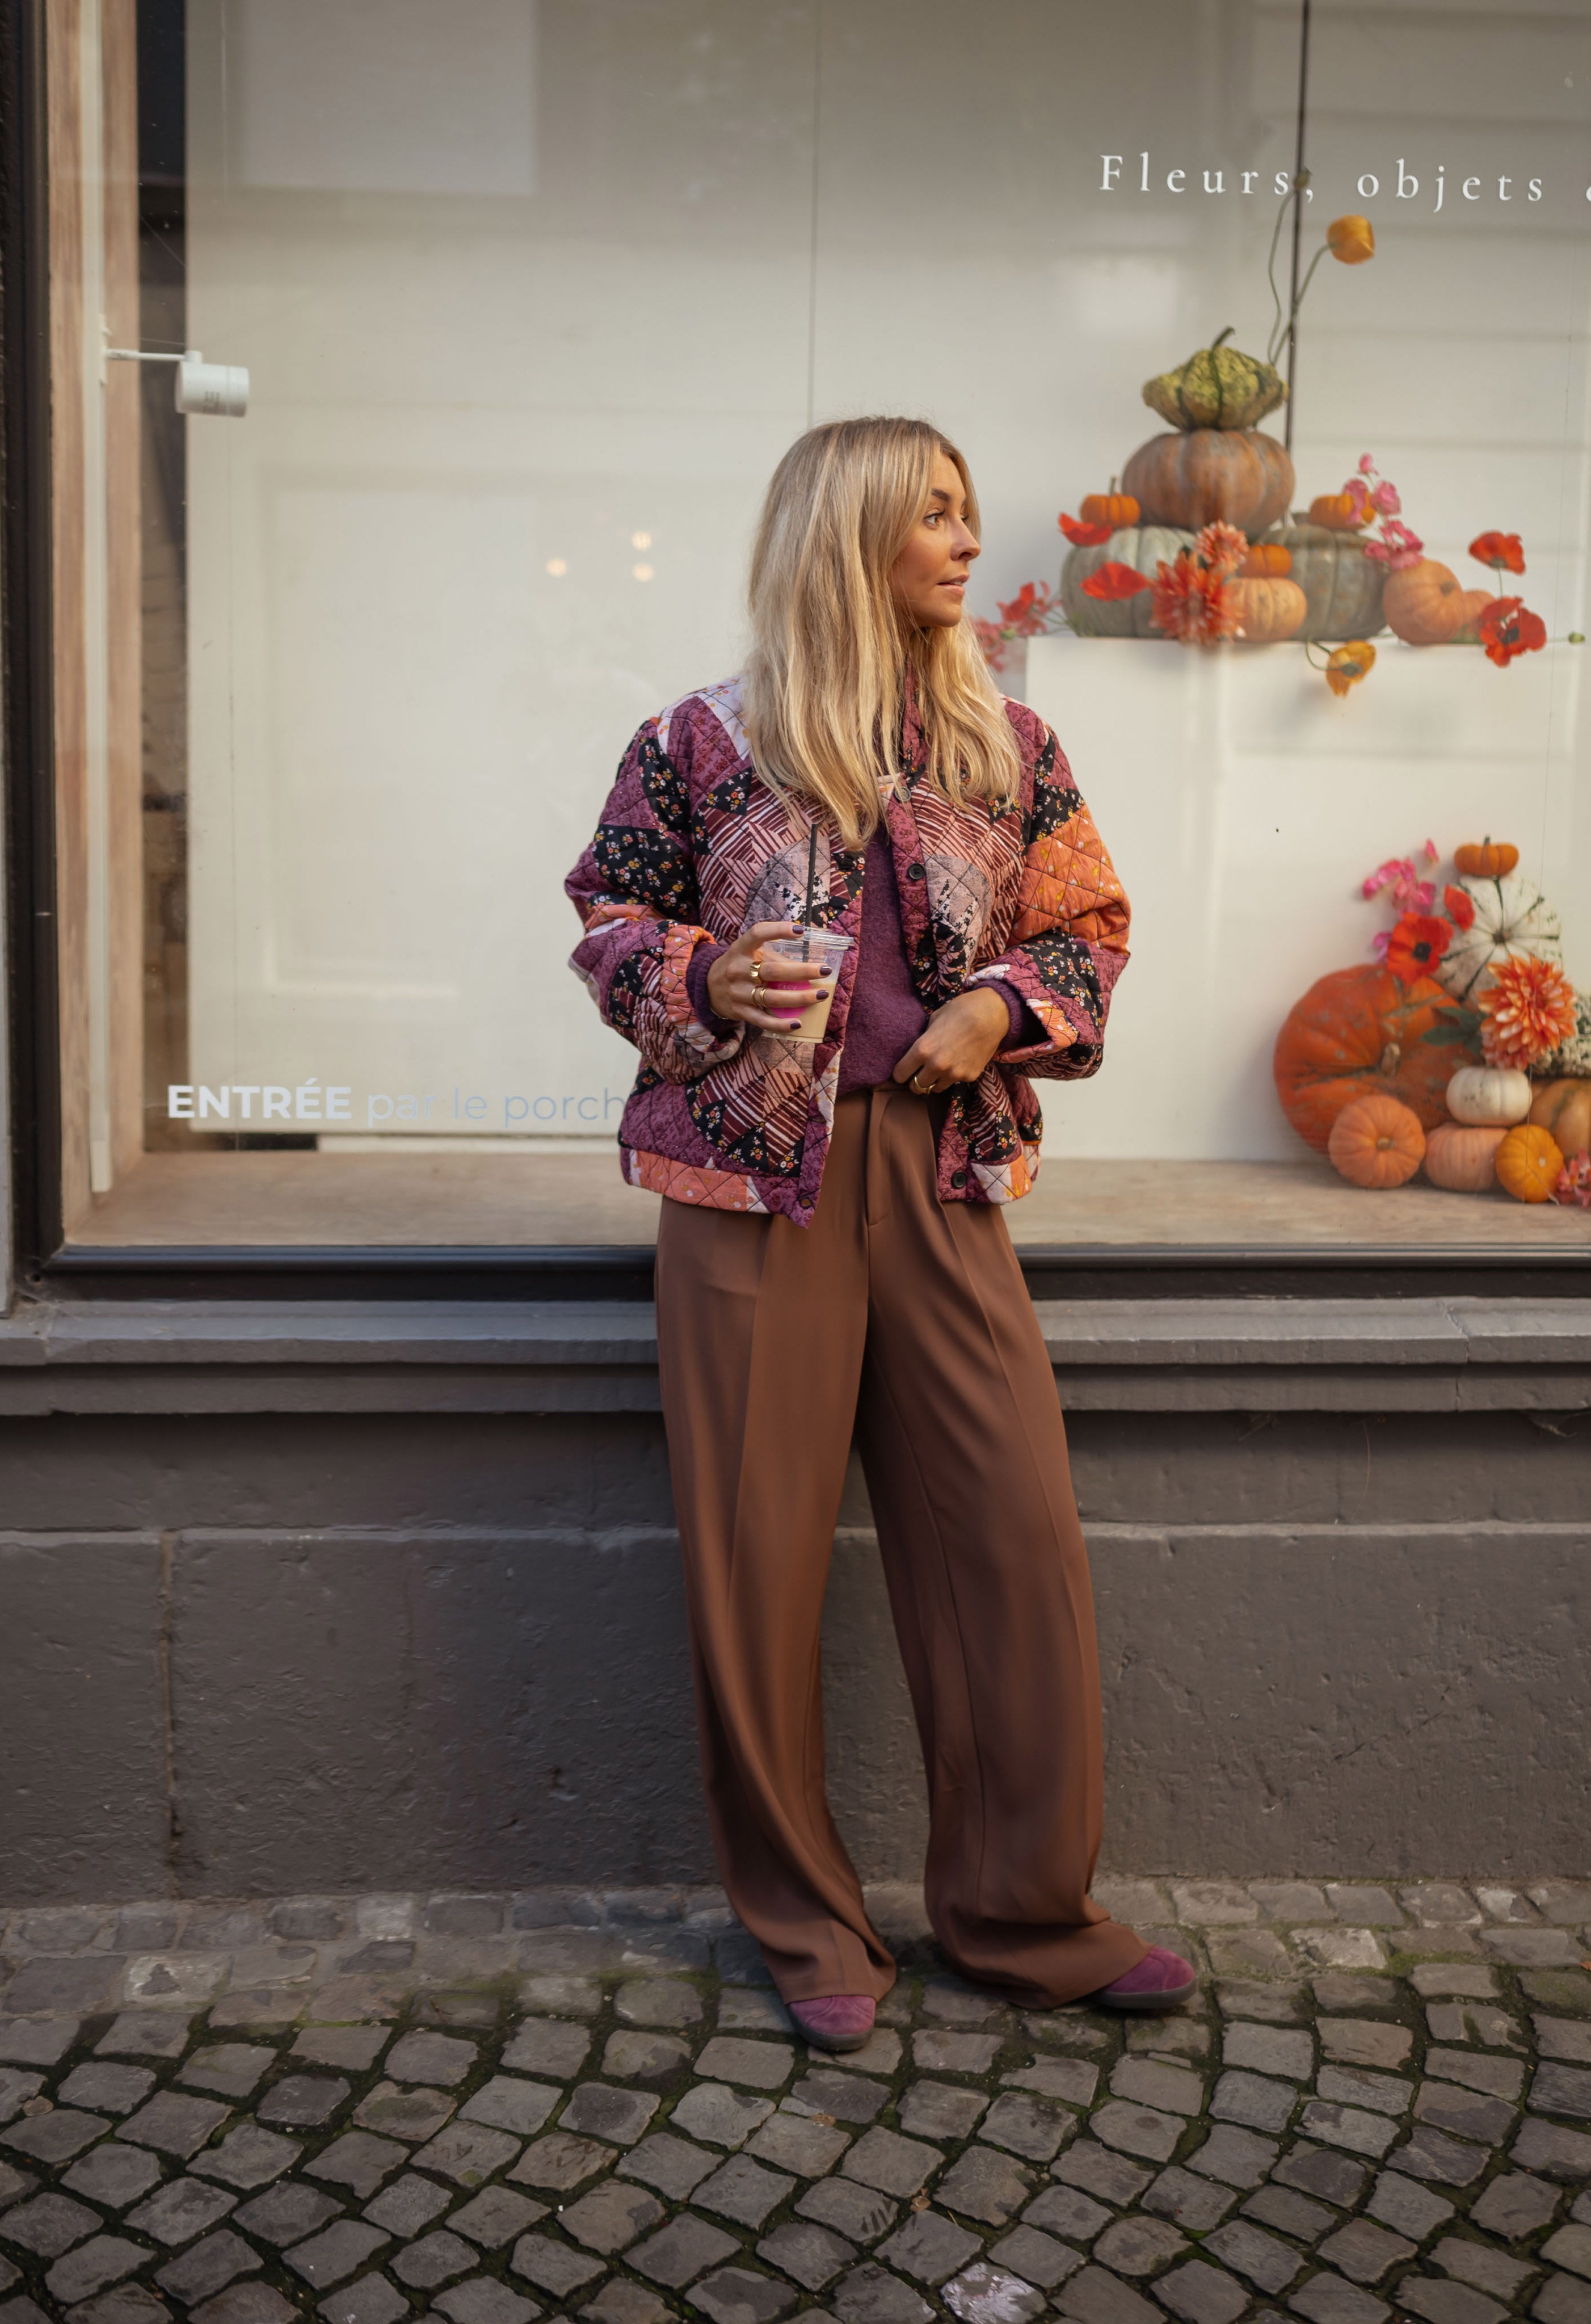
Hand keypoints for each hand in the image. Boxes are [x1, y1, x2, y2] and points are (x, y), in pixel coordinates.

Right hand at [706, 921, 830, 1033]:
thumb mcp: (747, 953)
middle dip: (802, 971)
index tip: (800, 931)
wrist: (708, 988)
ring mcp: (738, 993)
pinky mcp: (740, 1012)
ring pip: (772, 997)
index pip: (757, 934)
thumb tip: (809, 962)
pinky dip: (781, 1024)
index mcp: (740, 949)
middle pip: (773, 970)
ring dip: (799, 997)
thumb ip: (772, 956)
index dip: (778, 930)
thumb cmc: (739, 966)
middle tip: (824, 970)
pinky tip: (798, 1023)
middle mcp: (737, 970)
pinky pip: (763, 1020)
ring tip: (821, 995)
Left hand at [893, 987, 1010, 1094]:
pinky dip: (953, 1076)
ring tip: (938, 1070)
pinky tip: (959, 1062)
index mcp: (922, 1050)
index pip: (900, 1074)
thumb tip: (920, 1049)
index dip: (900, 1072)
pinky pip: (955, 1082)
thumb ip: (924, 1038)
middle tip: (920, 1073)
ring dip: (933, 1082)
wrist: (993, 1014)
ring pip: (935, 1088)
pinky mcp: (970, 1077)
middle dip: (915, 1080)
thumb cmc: (961, 1010)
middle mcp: (936, 1066)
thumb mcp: (934, 1019)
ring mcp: (954, 1074)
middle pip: (916, 1086)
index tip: (903, 1070)